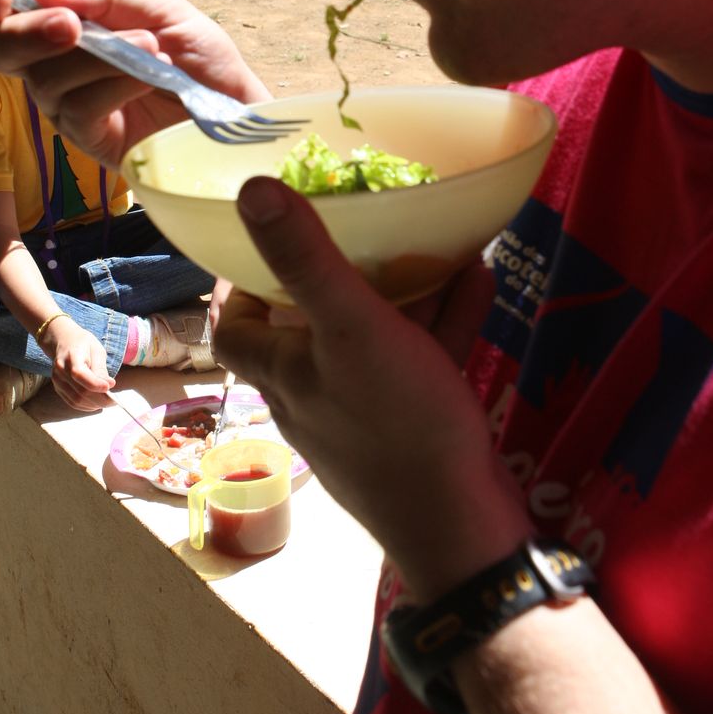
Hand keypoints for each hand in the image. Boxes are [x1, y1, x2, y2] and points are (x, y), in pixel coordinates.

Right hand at [0, 0, 269, 168]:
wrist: (236, 106)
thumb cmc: (196, 56)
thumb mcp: (160, 7)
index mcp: (61, 22)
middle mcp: (52, 64)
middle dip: (28, 32)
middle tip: (71, 25)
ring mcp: (66, 105)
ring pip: (45, 78)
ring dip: (98, 57)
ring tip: (152, 49)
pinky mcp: (89, 140)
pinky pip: (77, 109)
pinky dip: (112, 84)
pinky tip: (148, 76)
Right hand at [42, 317, 113, 411]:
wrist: (63, 340)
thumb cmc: (83, 343)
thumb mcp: (96, 350)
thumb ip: (101, 368)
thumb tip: (109, 385)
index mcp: (71, 357)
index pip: (80, 374)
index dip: (95, 384)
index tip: (111, 386)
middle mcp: (61, 370)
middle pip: (80, 391)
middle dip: (100, 399)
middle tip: (114, 400)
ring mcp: (57, 381)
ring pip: (77, 400)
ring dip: (95, 404)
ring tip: (107, 401)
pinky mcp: (58, 388)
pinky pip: (73, 402)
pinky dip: (87, 406)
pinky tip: (97, 402)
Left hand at [214, 176, 531, 600]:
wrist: (462, 524)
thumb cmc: (398, 423)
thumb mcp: (351, 328)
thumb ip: (305, 259)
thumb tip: (250, 189)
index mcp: (284, 373)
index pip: (234, 327)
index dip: (237, 282)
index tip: (264, 236)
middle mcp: (314, 395)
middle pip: (308, 325)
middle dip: (337, 272)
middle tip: (360, 227)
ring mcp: (366, 414)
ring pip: (373, 339)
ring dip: (403, 290)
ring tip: (434, 242)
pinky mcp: (414, 426)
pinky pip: (422, 361)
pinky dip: (445, 322)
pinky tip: (479, 280)